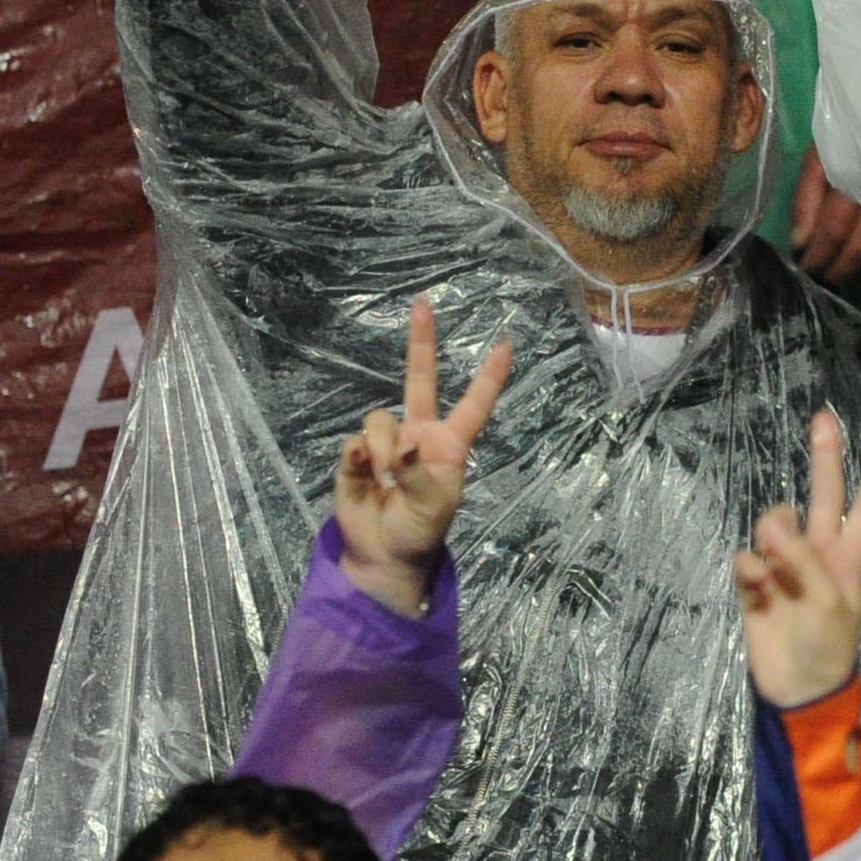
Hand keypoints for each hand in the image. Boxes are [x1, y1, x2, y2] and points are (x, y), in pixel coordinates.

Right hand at [334, 298, 511, 617]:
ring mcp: (387, 442)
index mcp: (449, 446)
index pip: (473, 406)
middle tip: (423, 305)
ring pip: (380, 420)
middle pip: (420, 380)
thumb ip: (422, 474)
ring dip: (381, 451)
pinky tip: (366, 482)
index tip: (506, 344)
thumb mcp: (434, 507)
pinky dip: (359, 461)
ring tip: (386, 483)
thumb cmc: (419, 531)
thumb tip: (404, 446)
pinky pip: (355, 442)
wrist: (383, 554)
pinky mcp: (357, 454)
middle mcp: (419, 435)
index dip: (489, 378)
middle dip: (422, 343)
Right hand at [735, 409, 860, 708]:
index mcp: (848, 557)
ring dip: (773, 534)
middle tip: (824, 418)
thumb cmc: (827, 646)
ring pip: (774, 522)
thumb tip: (771, 530)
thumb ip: (803, 561)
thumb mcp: (829, 603)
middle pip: (822, 495)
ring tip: (775, 569)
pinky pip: (747, 557)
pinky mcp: (754, 582)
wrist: (796, 688)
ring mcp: (784, 564)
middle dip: (824, 458)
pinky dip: (750, 568)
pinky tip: (757, 588)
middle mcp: (817, 552)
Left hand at [788, 149, 860, 286]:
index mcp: (855, 174)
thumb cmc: (852, 136)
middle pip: (858, 249)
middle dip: (835, 269)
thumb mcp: (821, 156)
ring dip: (858, 274)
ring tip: (843, 274)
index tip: (805, 264)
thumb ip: (806, 198)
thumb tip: (800, 243)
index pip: (834, 229)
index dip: (818, 254)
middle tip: (821, 276)